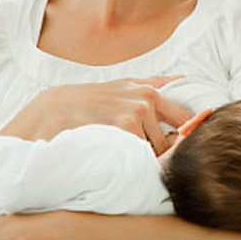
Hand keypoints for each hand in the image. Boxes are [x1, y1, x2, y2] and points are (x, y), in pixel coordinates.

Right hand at [0, 75, 191, 154]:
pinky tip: (115, 155)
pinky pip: (140, 156)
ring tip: (122, 152)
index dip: (184, 135)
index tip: (176, 145)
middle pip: (171, 141)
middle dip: (160, 152)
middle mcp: (147, 100)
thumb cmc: (93, 99)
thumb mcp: (124, 85)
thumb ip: (155, 83)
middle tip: (138, 153)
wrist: (55, 109)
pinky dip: (132, 161)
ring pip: (155, 150)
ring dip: (144, 158)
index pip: (185, 119)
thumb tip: (184, 77)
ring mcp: (136, 114)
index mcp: (151, 91)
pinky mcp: (123, 130)